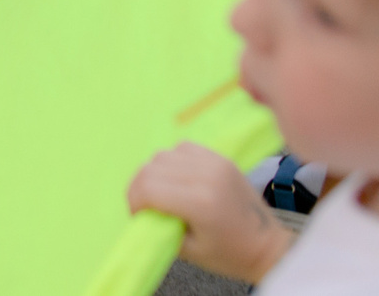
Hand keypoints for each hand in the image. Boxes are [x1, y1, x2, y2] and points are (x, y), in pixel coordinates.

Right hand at [126, 143, 291, 283]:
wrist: (268, 246)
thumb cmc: (229, 254)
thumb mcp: (188, 250)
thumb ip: (159, 225)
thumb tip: (141, 209)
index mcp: (200, 202)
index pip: (146, 187)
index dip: (134, 202)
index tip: (140, 216)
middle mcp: (206, 176)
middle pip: (150, 168)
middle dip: (140, 188)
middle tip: (147, 207)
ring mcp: (215, 163)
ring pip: (163, 155)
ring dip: (155, 173)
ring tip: (164, 193)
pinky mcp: (220, 157)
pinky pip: (181, 148)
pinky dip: (173, 162)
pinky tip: (180, 179)